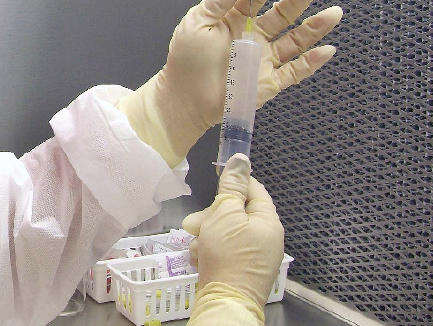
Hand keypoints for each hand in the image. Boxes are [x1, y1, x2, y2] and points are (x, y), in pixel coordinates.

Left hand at [118, 0, 342, 165]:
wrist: (184, 99)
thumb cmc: (186, 61)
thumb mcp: (196, 23)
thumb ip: (218, 0)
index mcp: (235, 20)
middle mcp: (254, 36)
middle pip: (283, 14)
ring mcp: (264, 59)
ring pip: (295, 40)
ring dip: (315, 27)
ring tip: (334, 12)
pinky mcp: (269, 82)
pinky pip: (295, 71)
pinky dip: (312, 62)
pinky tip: (327, 49)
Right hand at [182, 154, 283, 308]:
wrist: (225, 302)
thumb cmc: (227, 256)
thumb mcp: (225, 215)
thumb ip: (231, 187)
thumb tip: (241, 159)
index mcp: (268, 222)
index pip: (253, 190)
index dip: (232, 184)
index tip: (213, 184)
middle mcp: (265, 239)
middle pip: (235, 214)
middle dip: (211, 217)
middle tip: (194, 224)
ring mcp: (253, 257)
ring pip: (224, 233)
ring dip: (206, 236)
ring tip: (198, 246)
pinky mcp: (240, 271)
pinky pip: (222, 252)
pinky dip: (209, 253)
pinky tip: (201, 260)